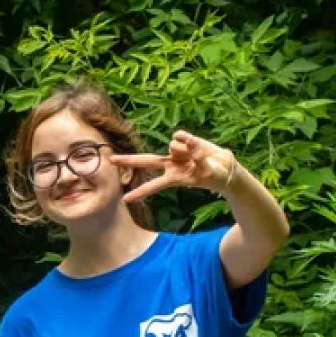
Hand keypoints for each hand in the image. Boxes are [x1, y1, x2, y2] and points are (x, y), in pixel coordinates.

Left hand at [111, 131, 237, 202]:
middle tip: (111, 160)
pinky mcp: (185, 141)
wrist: (224, 167)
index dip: (141, 192)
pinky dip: (188, 140)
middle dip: (129, 161)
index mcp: (173, 178)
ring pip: (173, 145)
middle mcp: (171, 164)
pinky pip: (181, 136)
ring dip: (186, 149)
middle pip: (146, 161)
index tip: (125, 200)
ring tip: (198, 156)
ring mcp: (176, 152)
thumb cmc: (213, 176)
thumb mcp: (205, 173)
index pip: (154, 185)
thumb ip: (196, 159)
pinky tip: (196, 145)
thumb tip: (185, 142)